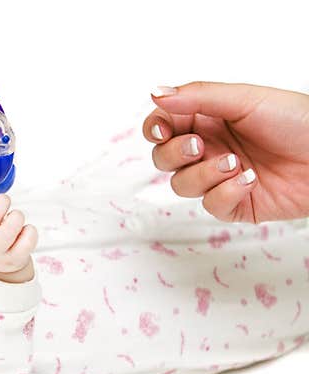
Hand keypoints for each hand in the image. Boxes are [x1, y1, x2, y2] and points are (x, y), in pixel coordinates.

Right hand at [143, 82, 308, 222]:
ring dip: (203, 174)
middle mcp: (210, 149)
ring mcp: (219, 178)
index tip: (162, 130)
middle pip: (164, 158)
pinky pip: (210, 205)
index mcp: (208, 120)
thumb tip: (156, 93)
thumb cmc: (298, 122)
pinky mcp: (234, 204)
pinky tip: (250, 180)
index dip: (155, 129)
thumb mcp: (245, 99)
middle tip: (199, 146)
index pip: (164, 125)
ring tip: (235, 163)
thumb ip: (197, 97)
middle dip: (174, 154)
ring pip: (182, 185)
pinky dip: (226, 193)